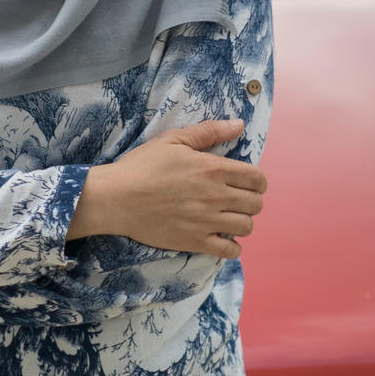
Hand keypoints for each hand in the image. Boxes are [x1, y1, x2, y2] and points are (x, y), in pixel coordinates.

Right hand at [69, 119, 265, 257]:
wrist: (116, 198)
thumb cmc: (142, 166)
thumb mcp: (173, 140)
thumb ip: (209, 131)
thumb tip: (239, 124)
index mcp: (213, 169)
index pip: (257, 178)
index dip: (258, 181)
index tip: (249, 183)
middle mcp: (215, 196)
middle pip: (256, 204)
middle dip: (251, 201)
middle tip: (237, 200)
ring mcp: (206, 221)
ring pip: (246, 227)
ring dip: (242, 222)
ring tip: (229, 218)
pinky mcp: (194, 241)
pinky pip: (229, 251)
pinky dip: (232, 247)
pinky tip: (222, 238)